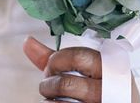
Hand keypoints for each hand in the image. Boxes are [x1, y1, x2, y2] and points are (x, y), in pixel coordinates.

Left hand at [23, 36, 139, 102]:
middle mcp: (109, 88)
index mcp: (111, 66)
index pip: (79, 56)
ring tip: (52, 97)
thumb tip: (28, 42)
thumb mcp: (86, 71)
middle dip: (49, 83)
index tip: (52, 66)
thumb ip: (59, 59)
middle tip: (49, 84)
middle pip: (67, 83)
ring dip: (49, 99)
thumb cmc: (99, 89)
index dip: (57, 61)